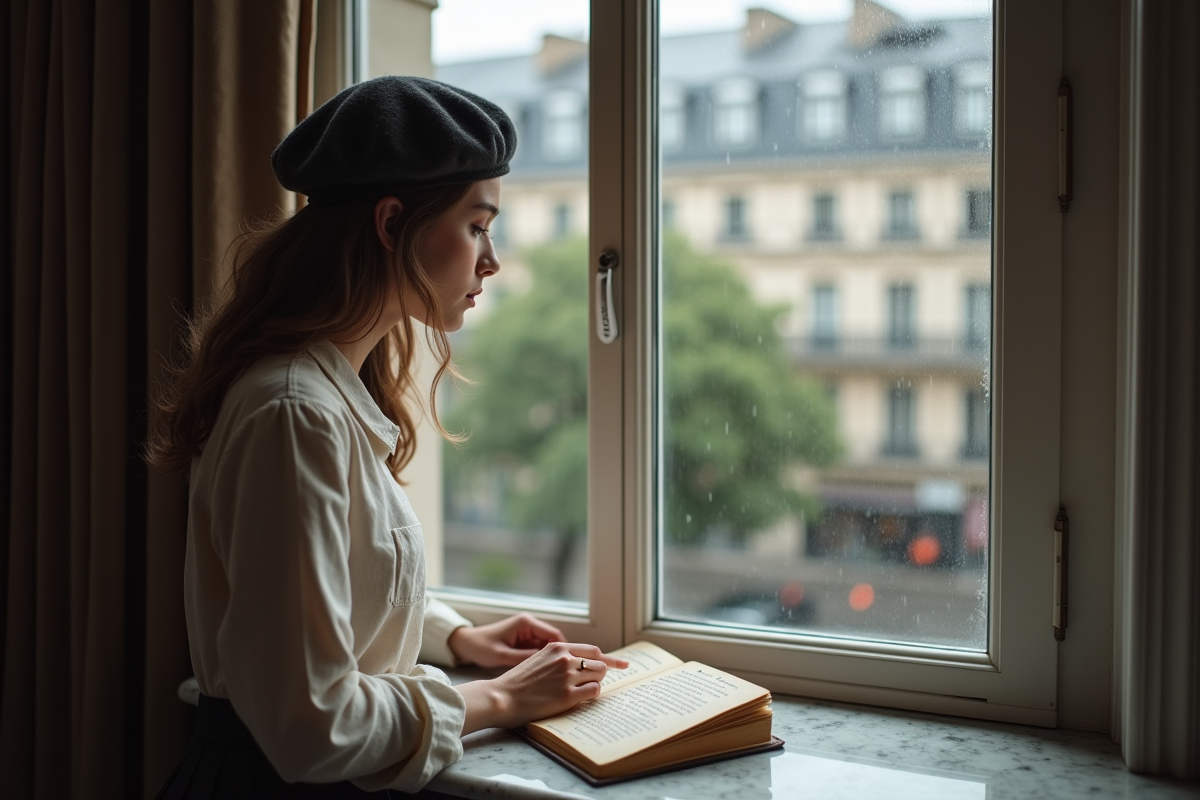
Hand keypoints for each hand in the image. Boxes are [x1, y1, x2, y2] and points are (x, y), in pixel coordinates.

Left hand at [447, 612, 564, 668]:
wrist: (465, 644)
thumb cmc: (481, 647)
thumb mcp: (503, 656)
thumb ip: (525, 658)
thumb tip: (549, 664)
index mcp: (526, 623)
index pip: (554, 635)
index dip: (564, 651)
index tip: (569, 666)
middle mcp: (529, 625)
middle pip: (553, 641)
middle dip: (560, 657)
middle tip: (566, 674)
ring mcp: (527, 633)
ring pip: (548, 648)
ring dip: (552, 660)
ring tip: (557, 677)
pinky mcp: (524, 641)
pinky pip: (539, 651)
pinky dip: (543, 661)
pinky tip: (545, 674)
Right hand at [457, 642, 630, 733]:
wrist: (502, 697)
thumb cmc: (518, 682)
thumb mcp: (538, 659)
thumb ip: (559, 657)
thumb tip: (582, 663)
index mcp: (557, 647)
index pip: (592, 651)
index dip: (609, 659)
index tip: (623, 664)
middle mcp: (565, 659)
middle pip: (599, 663)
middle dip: (600, 674)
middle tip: (592, 684)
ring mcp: (567, 677)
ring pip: (598, 677)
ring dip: (593, 684)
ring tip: (578, 692)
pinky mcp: (567, 696)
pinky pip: (593, 692)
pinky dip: (590, 696)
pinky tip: (579, 699)